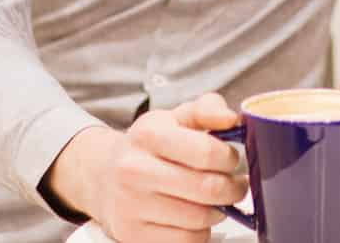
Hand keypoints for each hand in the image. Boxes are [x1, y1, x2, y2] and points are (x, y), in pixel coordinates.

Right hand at [44, 93, 246, 242]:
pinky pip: (186, 240)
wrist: (103, 175)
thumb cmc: (149, 145)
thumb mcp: (175, 117)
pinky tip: (197, 216)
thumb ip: (207, 109)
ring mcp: (131, 204)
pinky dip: (201, 231)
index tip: (231, 160)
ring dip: (219, 210)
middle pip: (207, 188)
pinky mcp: (131, 233)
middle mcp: (135, 169)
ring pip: (199, 218)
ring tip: (218, 200)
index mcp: (149, 134)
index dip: (229, 158)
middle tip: (236, 184)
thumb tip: (231, 119)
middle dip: (232, 188)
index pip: (205, 151)